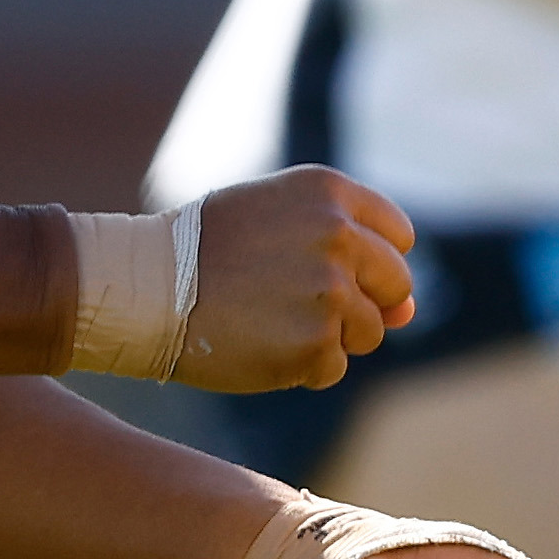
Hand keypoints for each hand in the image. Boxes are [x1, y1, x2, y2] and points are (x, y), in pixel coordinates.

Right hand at [172, 167, 417, 393]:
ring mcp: (331, 290)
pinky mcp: (317, 341)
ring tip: (267, 319)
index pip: (397, 235)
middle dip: (361, 301)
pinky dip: (301, 366)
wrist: (147, 287)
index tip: (326, 266)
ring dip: (327, 336)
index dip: (367, 260)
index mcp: (328, 192)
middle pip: (395, 284)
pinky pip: (333, 367)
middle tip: (297, 300)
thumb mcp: (276, 225)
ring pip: (368, 331)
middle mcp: (338, 234)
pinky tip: (257, 343)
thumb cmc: (208, 251)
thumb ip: (350, 253)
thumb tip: (411, 312)